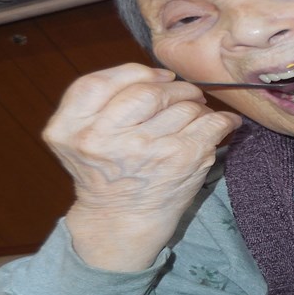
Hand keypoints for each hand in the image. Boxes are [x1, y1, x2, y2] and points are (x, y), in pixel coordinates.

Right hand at [44, 63, 241, 270]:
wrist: (121, 221)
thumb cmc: (107, 174)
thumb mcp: (80, 136)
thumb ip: (103, 101)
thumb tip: (162, 74)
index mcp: (70, 128)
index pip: (101, 82)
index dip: (136, 73)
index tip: (157, 78)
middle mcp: (103, 137)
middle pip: (148, 91)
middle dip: (174, 89)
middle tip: (185, 94)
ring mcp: (143, 147)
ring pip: (183, 105)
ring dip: (196, 107)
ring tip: (197, 115)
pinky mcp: (179, 158)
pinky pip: (211, 123)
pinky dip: (222, 120)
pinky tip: (223, 123)